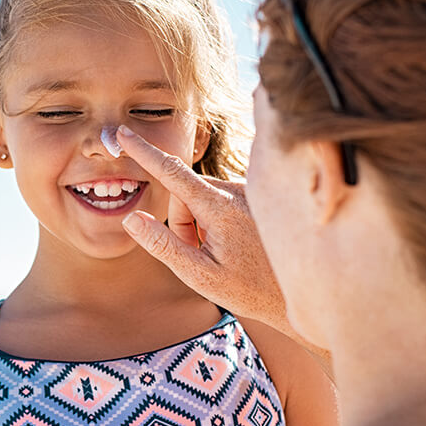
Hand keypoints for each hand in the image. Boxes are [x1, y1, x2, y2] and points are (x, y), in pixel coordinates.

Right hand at [116, 125, 288, 330]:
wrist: (302, 291)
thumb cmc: (250, 290)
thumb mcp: (199, 276)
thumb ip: (163, 245)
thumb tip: (132, 218)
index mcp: (221, 208)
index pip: (172, 173)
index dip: (143, 152)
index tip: (123, 133)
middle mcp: (237, 191)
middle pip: (184, 194)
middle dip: (182, 222)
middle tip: (200, 256)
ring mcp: (249, 192)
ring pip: (201, 198)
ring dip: (200, 223)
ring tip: (222, 254)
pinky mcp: (255, 196)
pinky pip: (219, 200)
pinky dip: (216, 220)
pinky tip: (236, 245)